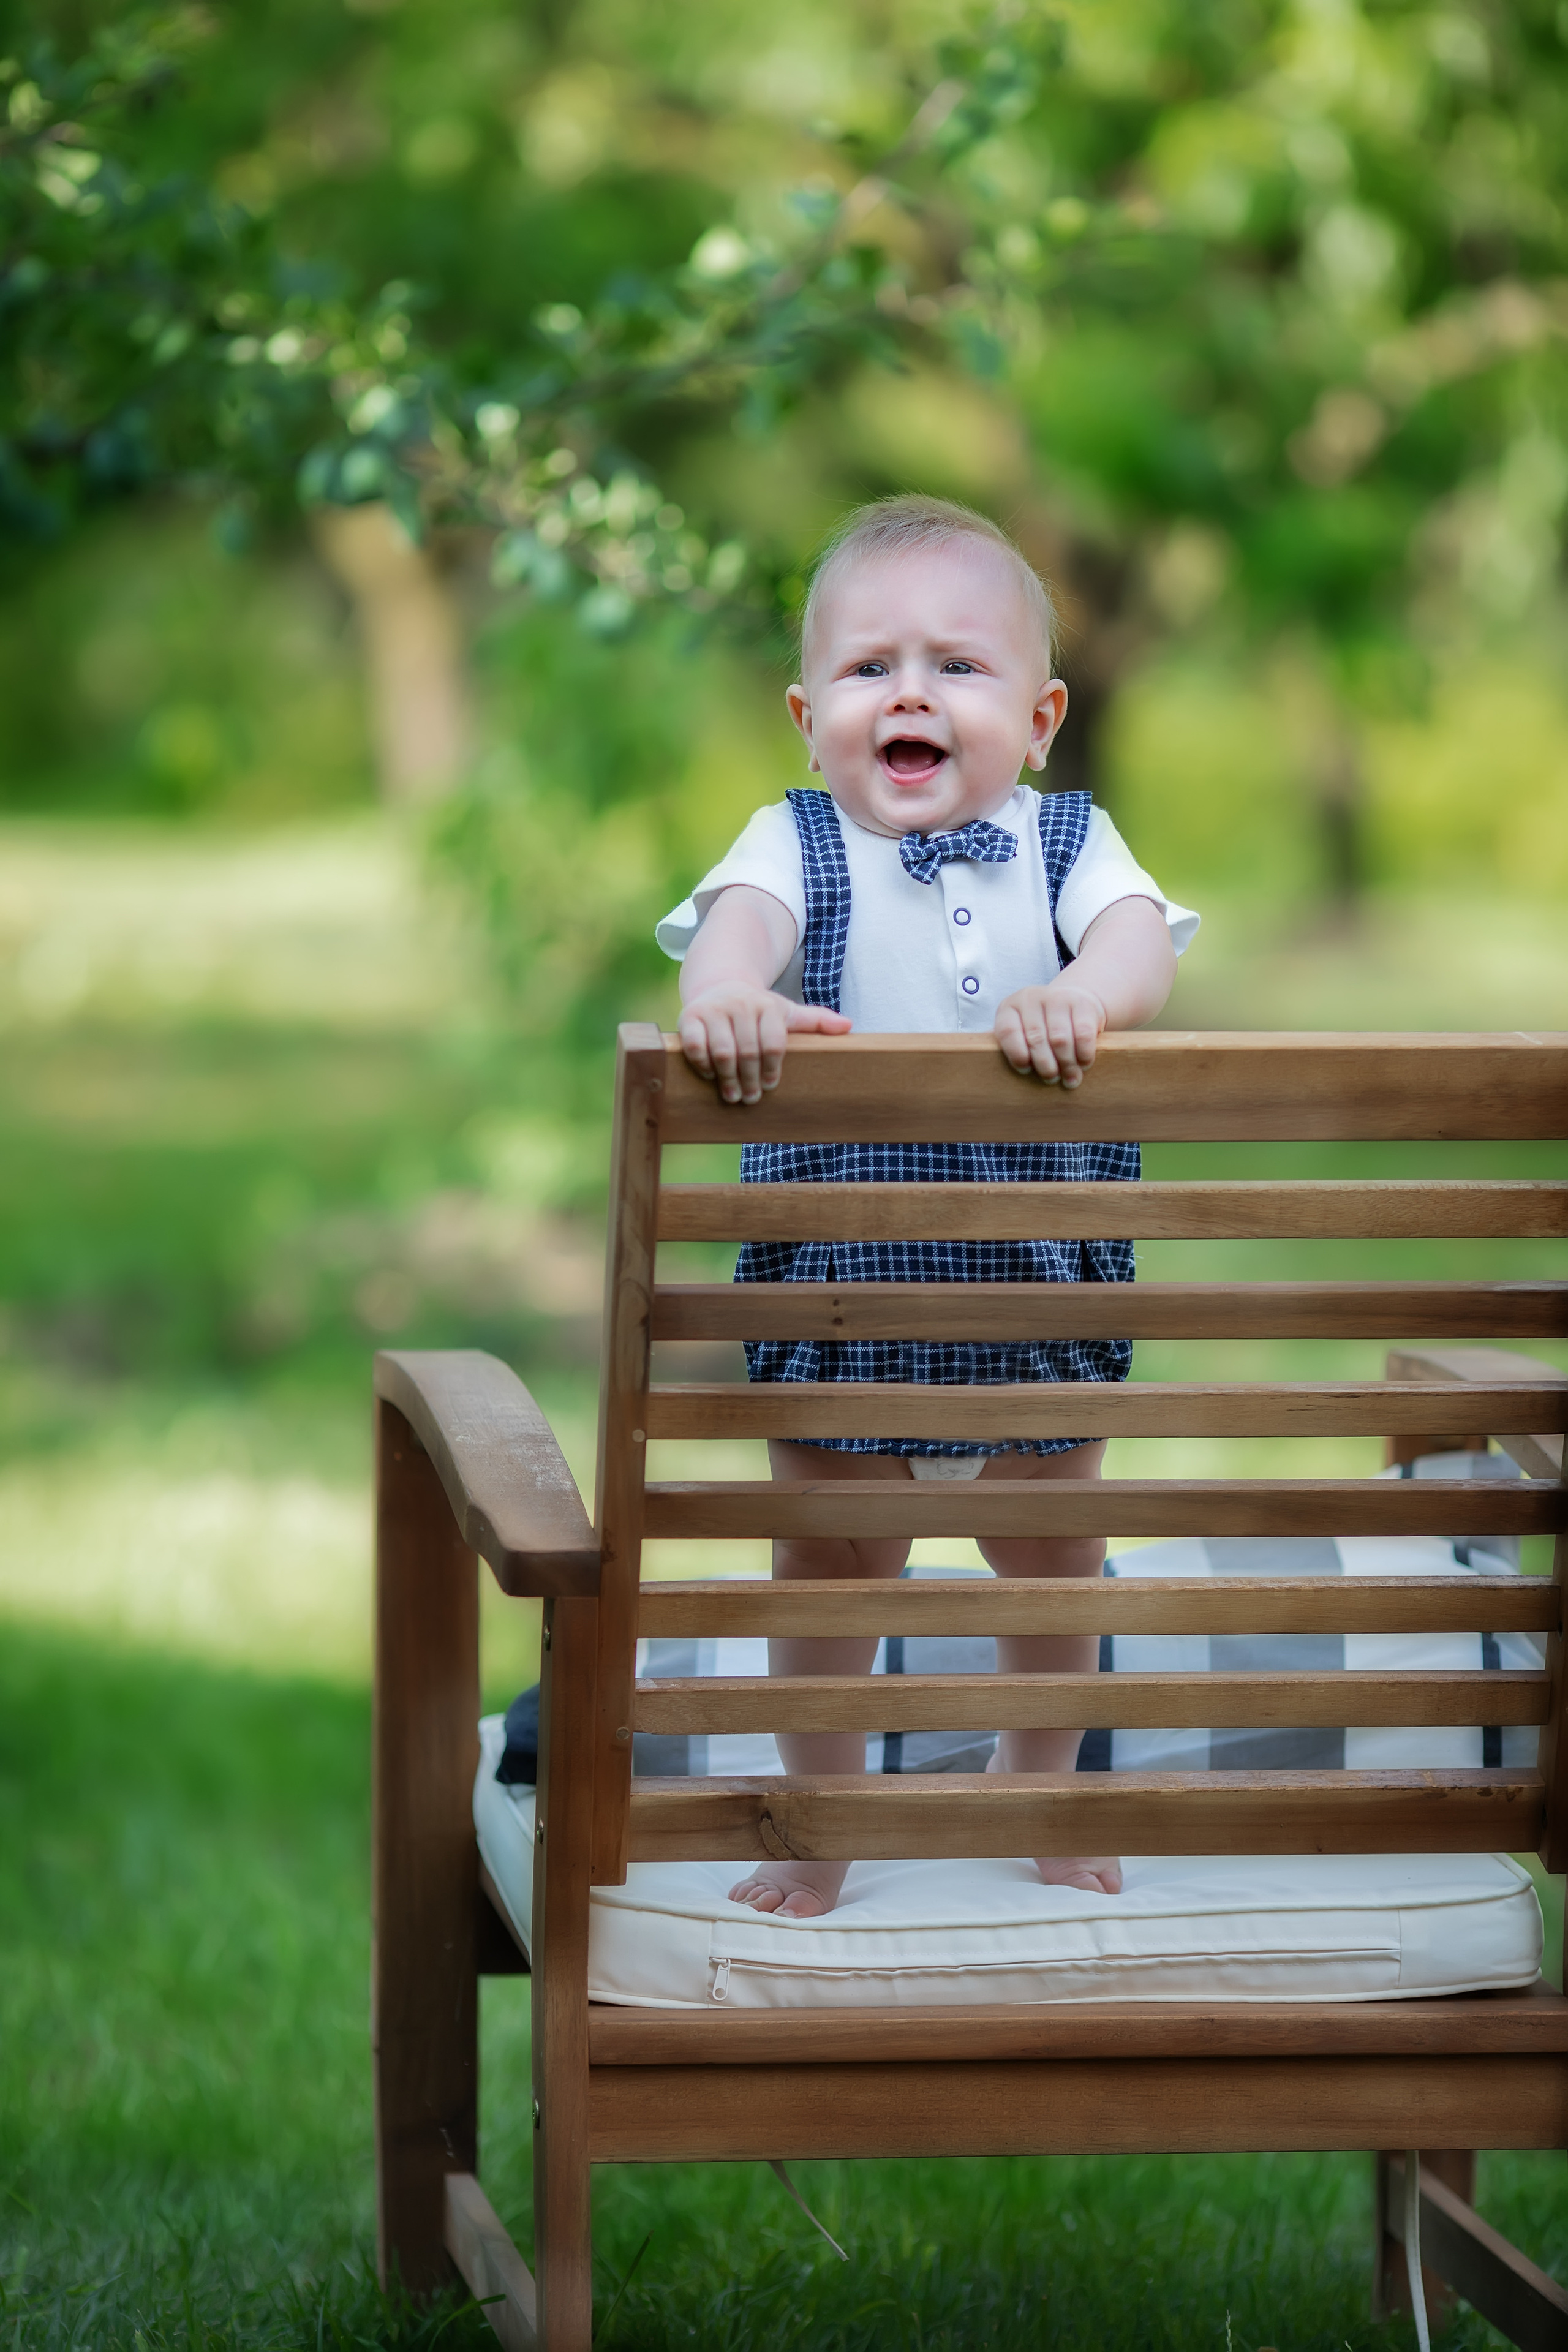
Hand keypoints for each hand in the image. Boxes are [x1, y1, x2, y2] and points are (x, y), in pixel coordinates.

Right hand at [679, 985, 850, 1104]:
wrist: (720, 985)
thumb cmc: (758, 1009)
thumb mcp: (786, 1013)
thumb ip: (815, 1020)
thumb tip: (847, 1026)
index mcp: (767, 1006)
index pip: (773, 1044)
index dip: (772, 1069)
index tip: (770, 1086)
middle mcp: (741, 1004)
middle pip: (748, 1052)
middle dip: (750, 1080)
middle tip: (751, 1099)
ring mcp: (713, 1009)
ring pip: (722, 1052)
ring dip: (727, 1079)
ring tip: (733, 1096)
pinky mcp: (689, 1015)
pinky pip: (694, 1045)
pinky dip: (702, 1064)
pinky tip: (710, 1075)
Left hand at [995, 980, 1107, 1088]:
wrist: (1074, 999)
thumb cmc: (1043, 1026)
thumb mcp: (1023, 1032)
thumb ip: (1017, 1049)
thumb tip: (1018, 1077)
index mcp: (1010, 1008)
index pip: (1007, 1032)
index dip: (1017, 1055)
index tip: (1026, 1071)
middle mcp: (1031, 998)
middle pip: (1036, 1039)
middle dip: (1045, 1066)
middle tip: (1052, 1079)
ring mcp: (1057, 997)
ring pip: (1060, 1039)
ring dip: (1066, 1064)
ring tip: (1070, 1079)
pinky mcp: (1082, 1003)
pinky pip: (1083, 1035)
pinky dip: (1084, 1055)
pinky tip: (1084, 1064)